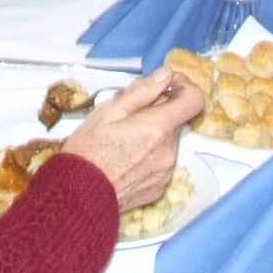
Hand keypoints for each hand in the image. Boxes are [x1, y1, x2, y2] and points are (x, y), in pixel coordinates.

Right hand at [61, 68, 204, 210]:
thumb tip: (165, 75)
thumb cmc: (88, 151)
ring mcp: (165, 172)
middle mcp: (168, 151)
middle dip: (158, 112)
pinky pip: (161, 163)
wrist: (78, 197)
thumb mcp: (108, 111)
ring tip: (122, 140)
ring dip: (153, 134)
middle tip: (128, 115)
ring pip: (167, 141)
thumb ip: (142, 91)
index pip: (194, 101)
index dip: (183, 87)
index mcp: (158, 128)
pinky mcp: (158, 188)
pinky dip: (149, 155)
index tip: (165, 86)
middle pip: (176, 121)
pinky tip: (125, 159)